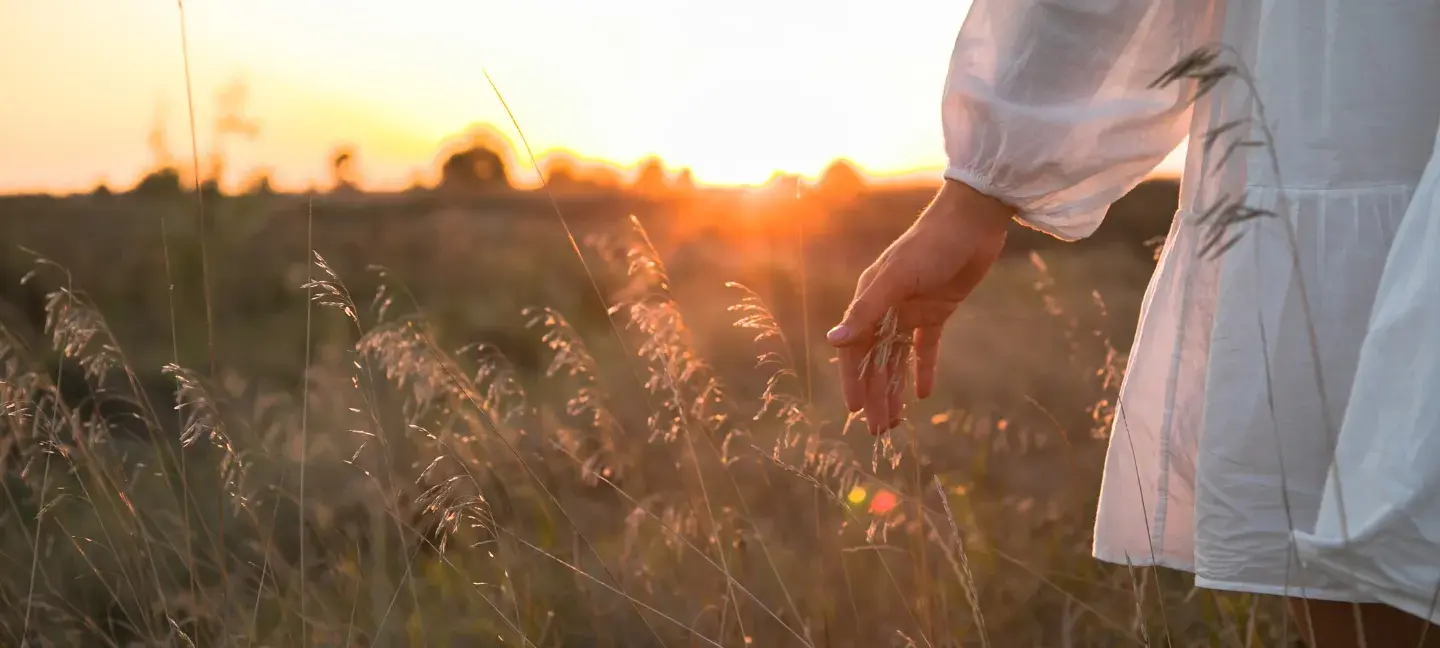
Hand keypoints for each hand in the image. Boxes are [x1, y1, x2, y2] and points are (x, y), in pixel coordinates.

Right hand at [827, 179, 1011, 433]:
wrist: (972, 221)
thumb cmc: (929, 245)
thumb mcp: (895, 279)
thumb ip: (865, 311)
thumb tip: (833, 342)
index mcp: (870, 299)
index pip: (856, 349)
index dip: (854, 380)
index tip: (855, 411)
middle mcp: (886, 308)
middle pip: (877, 360)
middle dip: (876, 394)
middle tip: (879, 431)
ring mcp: (912, 310)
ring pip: (898, 358)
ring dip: (895, 388)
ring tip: (896, 421)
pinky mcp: (939, 310)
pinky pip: (927, 346)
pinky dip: (924, 369)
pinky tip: (923, 394)